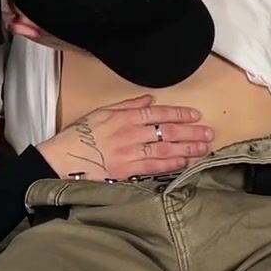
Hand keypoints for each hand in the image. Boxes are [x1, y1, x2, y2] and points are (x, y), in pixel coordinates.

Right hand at [40, 95, 213, 180]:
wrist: (61, 159)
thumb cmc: (79, 136)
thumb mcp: (101, 113)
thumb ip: (127, 106)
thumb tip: (149, 99)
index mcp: (123, 117)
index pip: (157, 112)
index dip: (179, 113)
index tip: (196, 115)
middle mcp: (129, 133)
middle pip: (166, 131)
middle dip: (190, 131)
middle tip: (209, 132)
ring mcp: (129, 153)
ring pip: (164, 149)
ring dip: (187, 148)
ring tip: (204, 148)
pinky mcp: (127, 171)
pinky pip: (154, 167)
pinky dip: (171, 165)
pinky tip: (186, 163)